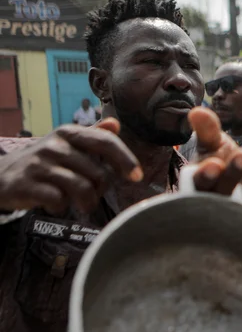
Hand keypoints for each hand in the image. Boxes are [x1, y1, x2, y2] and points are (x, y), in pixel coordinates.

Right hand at [0, 119, 141, 213]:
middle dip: (100, 190)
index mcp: (68, 134)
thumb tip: (115, 124)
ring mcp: (39, 164)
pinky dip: (61, 207)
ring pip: (82, 188)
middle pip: (98, 174)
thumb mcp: (65, 144)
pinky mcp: (26, 184)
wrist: (0, 176)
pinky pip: (59, 200)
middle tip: (90, 194)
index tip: (137, 177)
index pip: (106, 142)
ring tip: (78, 203)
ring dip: (85, 202)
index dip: (126, 160)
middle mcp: (55, 146)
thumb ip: (92, 136)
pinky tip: (54, 204)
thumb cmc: (42, 163)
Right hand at [189, 107, 241, 205]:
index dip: (206, 176)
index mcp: (198, 183)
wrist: (238, 182)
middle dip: (235, 172)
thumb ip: (206, 131)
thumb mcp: (210, 146)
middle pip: (225, 188)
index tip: (215, 164)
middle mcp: (219, 197)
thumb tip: (197, 111)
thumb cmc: (218, 160)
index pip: (199, 183)